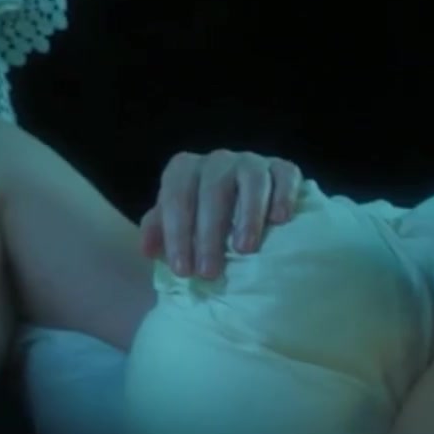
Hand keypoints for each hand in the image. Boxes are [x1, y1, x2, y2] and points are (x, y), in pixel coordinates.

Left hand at [138, 150, 302, 278]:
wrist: (240, 205)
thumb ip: (159, 231)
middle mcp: (217, 161)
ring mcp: (251, 162)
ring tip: (244, 249)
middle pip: (212, 189)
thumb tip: (148, 250)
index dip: (176, 233)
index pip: (176, 195)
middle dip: (208, 233)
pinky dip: (283, 195)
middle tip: (209, 272)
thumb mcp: (177, 225)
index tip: (182, 270)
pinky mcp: (282, 169)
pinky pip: (285, 175)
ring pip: (251, 179)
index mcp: (185, 170)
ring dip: (247, 214)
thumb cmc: (202, 220)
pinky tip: (280, 219)